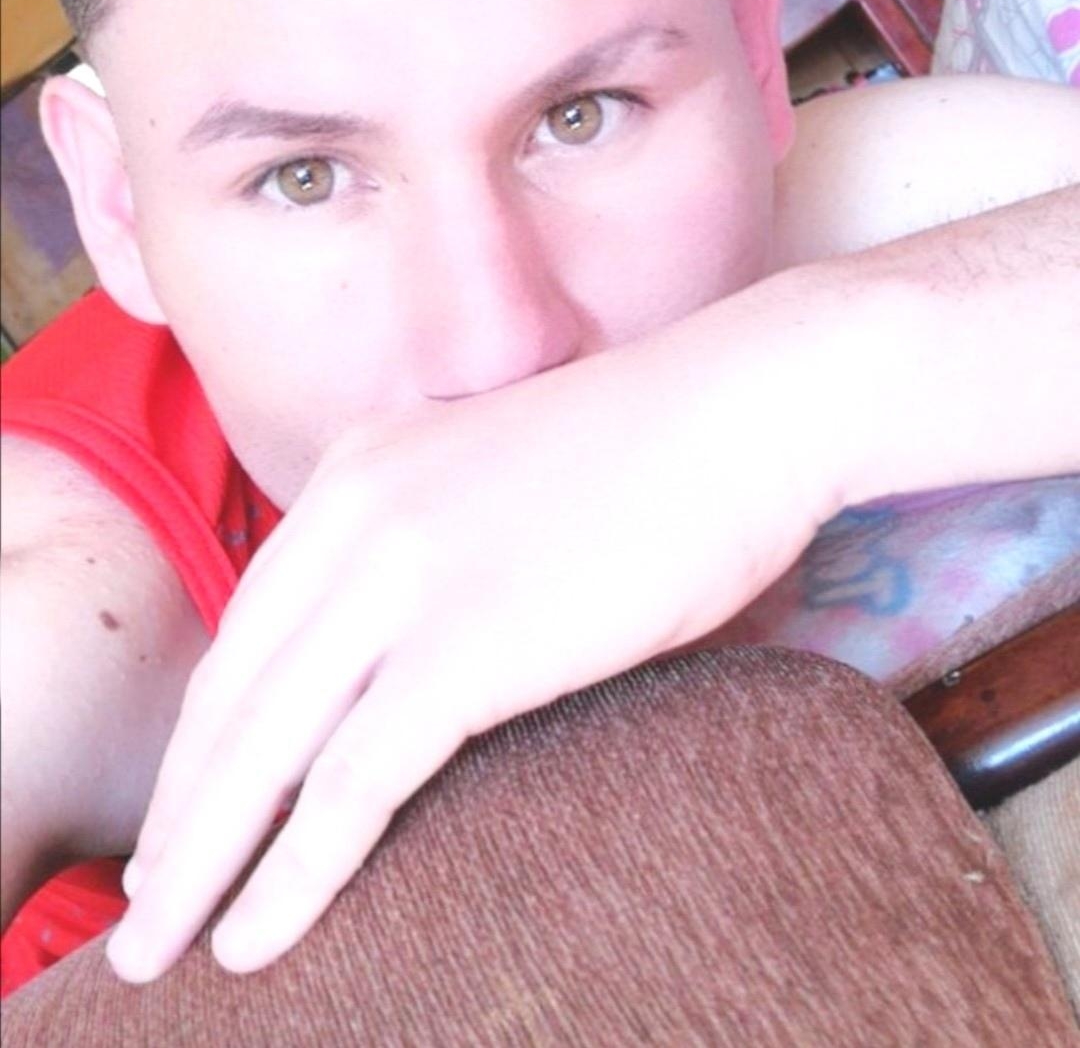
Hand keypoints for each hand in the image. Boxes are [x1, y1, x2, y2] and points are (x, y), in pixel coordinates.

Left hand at [105, 283, 836, 982]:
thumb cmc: (658, 454)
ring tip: (160, 951)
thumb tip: (417, 644)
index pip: (248, 626)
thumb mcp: (502, 478)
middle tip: (146, 904)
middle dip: (179, 811)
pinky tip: (259, 940)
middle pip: (233, 690)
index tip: (184, 809)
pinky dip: (293, 874)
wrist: (745, 406)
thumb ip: (437, 537)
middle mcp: (355, 513)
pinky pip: (352, 781)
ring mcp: (405, 573)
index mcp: (358, 470)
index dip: (204, 733)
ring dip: (204, 863)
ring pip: (266, 746)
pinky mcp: (467, 640)